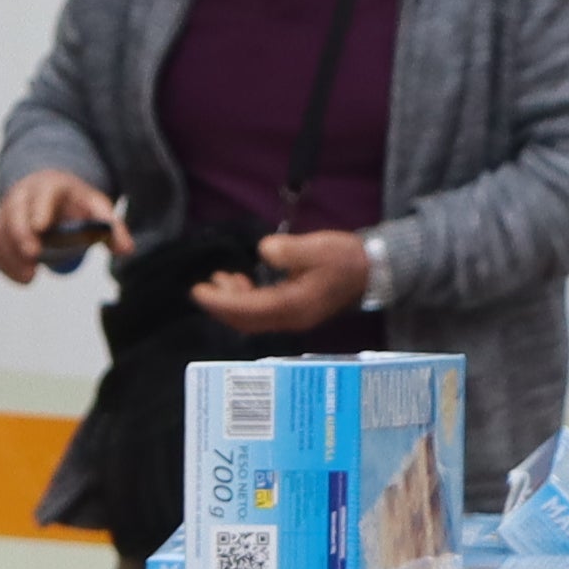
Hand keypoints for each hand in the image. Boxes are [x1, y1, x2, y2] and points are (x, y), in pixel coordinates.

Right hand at [0, 166, 122, 281]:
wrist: (50, 195)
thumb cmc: (76, 204)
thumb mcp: (96, 209)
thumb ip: (111, 228)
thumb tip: (127, 250)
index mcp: (50, 186)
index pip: (42, 194)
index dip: (39, 209)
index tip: (40, 228)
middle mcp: (23, 196)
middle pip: (15, 212)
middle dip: (20, 235)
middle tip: (33, 259)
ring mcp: (7, 212)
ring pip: (0, 232)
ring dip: (12, 256)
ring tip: (30, 277)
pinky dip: (5, 264)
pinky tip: (22, 277)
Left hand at [192, 229, 376, 333]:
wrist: (369, 271)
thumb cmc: (344, 257)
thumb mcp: (320, 247)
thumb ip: (292, 250)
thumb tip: (265, 250)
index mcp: (294, 305)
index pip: (249, 310)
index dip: (221, 303)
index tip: (199, 291)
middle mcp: (290, 318)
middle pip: (245, 320)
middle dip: (221, 306)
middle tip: (202, 287)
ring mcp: (291, 317)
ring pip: (252, 318)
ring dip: (231, 303)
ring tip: (221, 278)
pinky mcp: (292, 311)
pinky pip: (261, 313)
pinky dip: (244, 301)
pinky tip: (240, 283)